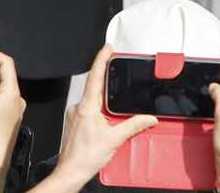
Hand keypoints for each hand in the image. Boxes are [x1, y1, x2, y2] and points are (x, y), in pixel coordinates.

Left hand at [32, 44, 156, 192]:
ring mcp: (75, 116)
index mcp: (87, 107)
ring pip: (93, 103)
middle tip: (119, 86)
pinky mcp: (74, 124)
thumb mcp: (115, 139)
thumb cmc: (85, 158)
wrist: (71, 173)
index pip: (95, 76)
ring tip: (113, 119)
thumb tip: (148, 118)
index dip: (101, 59)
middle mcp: (78, 108)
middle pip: (96, 89)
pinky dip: (100, 114)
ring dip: (105, 106)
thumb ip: (134, 125)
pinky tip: (106, 126)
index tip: (107, 48)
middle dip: (109, 87)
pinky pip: (89, 112)